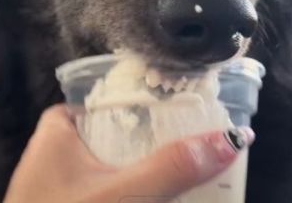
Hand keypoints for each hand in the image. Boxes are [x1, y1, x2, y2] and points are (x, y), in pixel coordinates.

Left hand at [5, 104, 253, 202]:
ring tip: (200, 169)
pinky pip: (114, 192)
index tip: (196, 106)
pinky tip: (168, 197)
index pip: (115, 97)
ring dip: (155, 172)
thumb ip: (172, 168)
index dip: (155, 101)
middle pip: (123, 133)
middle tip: (207, 142)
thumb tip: (232, 139)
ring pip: (121, 167)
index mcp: (60, 127)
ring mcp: (65, 184)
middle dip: (163, 141)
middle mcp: (59, 150)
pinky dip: (140, 194)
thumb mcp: (123, 194)